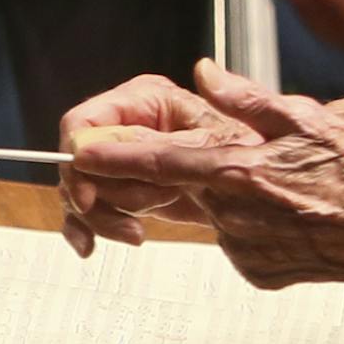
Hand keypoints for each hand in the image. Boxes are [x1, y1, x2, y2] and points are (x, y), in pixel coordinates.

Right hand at [58, 71, 260, 255]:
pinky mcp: (130, 188)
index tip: (89, 196)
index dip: (80, 160)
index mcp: (148, 100)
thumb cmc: (253, 155)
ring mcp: (128, 159)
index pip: (85, 122)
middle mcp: (132, 125)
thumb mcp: (219, 143)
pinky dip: (89, 227)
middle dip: (96, 195)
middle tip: (131, 215)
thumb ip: (172, 135)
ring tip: (137, 228)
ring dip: (101, 215)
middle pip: (79, 160)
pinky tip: (92, 244)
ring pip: (82, 187)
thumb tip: (161, 101)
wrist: (263, 194)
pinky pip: (92, 207)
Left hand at [68, 59, 343, 290]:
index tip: (82, 150)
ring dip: (232, 199)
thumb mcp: (305, 117)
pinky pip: (237, 243)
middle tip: (236, 161)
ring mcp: (244, 250)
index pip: (163, 161)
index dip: (117, 156)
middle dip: (190, 174)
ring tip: (289, 190)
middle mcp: (234, 214)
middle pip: (184, 190)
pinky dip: (252, 226)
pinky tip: (293, 217)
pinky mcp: (256, 273)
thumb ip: (246, 98)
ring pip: (213, 216)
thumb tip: (205, 74)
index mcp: (242, 170)